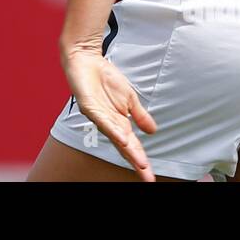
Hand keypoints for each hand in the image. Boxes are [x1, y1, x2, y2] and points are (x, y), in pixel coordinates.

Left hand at [62, 48, 158, 181]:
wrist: (87, 59)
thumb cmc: (106, 79)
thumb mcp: (130, 99)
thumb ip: (140, 116)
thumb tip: (153, 132)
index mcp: (118, 123)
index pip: (132, 146)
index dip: (141, 160)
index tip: (150, 177)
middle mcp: (108, 124)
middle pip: (124, 147)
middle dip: (136, 163)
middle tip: (148, 179)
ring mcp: (98, 116)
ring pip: (115, 137)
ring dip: (128, 150)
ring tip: (140, 163)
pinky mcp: (89, 106)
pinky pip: (102, 120)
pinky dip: (113, 130)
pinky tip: (123, 138)